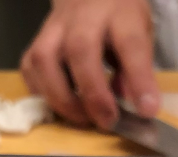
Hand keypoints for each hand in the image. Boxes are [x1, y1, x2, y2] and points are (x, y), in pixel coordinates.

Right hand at [20, 0, 160, 128]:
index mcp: (120, 14)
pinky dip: (41, 92)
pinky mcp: (36, 40)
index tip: (147, 110)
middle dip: (93, 93)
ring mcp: (54, 27)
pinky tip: (59, 106)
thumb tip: (135, 104)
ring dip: (62, 97)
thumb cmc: (118, 17)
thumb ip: (138, 67)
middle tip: (108, 121)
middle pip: (81, 49)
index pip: (130, 44)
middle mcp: (83, 17)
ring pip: (45, 59)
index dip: (139, 79)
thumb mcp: (141, 33)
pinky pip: (30, 67)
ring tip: (82, 118)